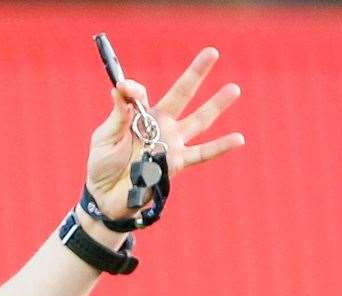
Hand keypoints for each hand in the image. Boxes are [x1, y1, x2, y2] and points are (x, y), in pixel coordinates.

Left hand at [85, 47, 244, 222]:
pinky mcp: (176, 164)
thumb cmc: (103, 165)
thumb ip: (117, 114)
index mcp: (141, 116)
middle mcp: (161, 126)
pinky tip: (239, 139)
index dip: (134, 90)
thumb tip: (121, 88)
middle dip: (196, 74)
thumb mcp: (105, 136)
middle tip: (212, 52)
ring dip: (216, 105)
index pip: (142, 95)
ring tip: (234, 89)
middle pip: (182, 95)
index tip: (125, 87)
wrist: (106, 197)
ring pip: (199, 121)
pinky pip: (202, 155)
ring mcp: (171, 144)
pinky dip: (220, 147)